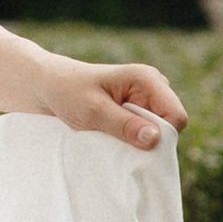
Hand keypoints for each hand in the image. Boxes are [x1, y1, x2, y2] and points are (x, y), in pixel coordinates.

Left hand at [36, 56, 186, 149]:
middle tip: (116, 141)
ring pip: (158, 132)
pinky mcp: (136, 111)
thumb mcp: (93, 111)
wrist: (46, 86)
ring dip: (137, 141)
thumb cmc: (66, 92)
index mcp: (147, 79)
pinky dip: (130, 140)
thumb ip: (124, 125)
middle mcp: (152, 88)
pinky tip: (110, 138)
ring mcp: (145, 100)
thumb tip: (155, 139)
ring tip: (109, 137)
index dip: (160, 136)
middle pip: (170, 126)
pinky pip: (145, 133)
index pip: (176, 117)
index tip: (130, 142)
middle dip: (148, 139)